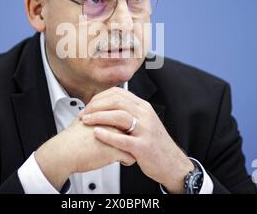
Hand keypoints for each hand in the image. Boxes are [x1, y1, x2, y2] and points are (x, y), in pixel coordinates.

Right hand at [34, 118, 134, 190]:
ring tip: (126, 151)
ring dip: (131, 148)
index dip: (126, 124)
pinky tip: (120, 160)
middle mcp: (114, 124)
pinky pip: (130, 157)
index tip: (125, 130)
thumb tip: (93, 114)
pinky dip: (127, 160)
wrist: (64, 151)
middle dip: (132, 135)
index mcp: (107, 115)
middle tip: (128, 140)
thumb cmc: (71, 139)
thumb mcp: (83, 120)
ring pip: (134, 142)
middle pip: (133, 128)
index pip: (125, 116)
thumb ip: (93, 116)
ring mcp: (116, 137)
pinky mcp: (116, 151)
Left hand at [79, 87, 193, 192]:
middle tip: (84, 113)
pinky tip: (97, 134)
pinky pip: (123, 139)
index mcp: (143, 107)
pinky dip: (107, 135)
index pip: (119, 93)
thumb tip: (109, 106)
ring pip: (119, 116)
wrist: (172, 163)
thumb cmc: (155, 144)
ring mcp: (145, 130)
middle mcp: (145, 116)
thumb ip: (129, 113)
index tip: (89, 104)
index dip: (100, 97)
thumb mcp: (144, 122)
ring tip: (86, 120)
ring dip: (99, 117)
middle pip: (117, 102)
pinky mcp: (143, 147)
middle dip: (96, 106)